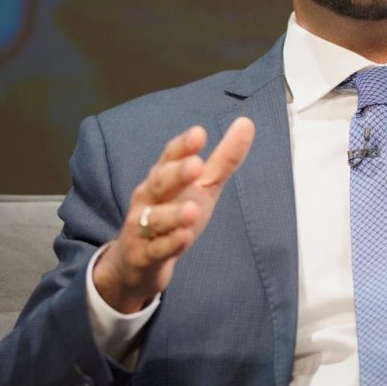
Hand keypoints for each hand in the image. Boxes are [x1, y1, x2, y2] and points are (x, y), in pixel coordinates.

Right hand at [93, 118, 254, 312]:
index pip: (170, 156)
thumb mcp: (203, 185)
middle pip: (159, 182)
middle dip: (176, 173)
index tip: (199, 134)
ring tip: (192, 209)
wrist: (138, 263)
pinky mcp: (143, 256)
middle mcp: (149, 198)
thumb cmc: (175, 214)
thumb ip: (224, 157)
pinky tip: (184, 238)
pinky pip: (155, 250)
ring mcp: (142, 228)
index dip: (183, 145)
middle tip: (196, 165)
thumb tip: (247, 122)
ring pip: (155, 218)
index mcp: (163, 176)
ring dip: (173, 214)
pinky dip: (169, 244)